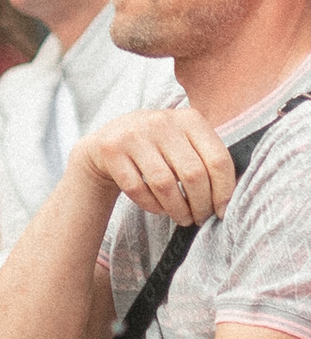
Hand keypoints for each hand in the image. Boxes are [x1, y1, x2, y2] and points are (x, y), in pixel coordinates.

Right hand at [76, 107, 233, 228]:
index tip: (222, 211)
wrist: (109, 142)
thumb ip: (208, 159)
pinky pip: (138, 189)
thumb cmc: (160, 149)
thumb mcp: (185, 141)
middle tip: (200, 219)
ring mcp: (134, 134)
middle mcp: (162, 121)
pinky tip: (159, 209)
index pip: (218, 160)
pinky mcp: (112, 150)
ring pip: (165, 184)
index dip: (224, 191)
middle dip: (201, 205)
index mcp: (190, 119)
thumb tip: (230, 201)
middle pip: (193, 174)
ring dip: (177, 209)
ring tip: (183, 219)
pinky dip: (152, 205)